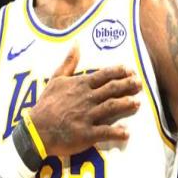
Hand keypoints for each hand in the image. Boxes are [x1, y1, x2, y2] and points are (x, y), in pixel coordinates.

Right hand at [27, 46, 141, 156]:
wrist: (36, 129)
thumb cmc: (47, 103)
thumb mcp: (56, 79)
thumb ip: (69, 62)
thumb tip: (76, 43)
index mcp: (79, 85)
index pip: (103, 75)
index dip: (118, 72)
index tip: (130, 70)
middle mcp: (85, 98)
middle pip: (111, 89)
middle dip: (128, 85)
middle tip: (140, 83)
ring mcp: (86, 116)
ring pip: (112, 107)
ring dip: (126, 104)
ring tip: (138, 102)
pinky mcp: (86, 133)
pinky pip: (106, 131)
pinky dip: (118, 132)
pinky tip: (128, 132)